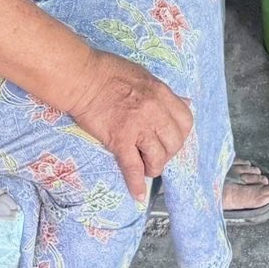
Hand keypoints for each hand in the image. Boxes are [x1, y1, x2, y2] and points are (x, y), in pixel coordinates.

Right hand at [63, 49, 193, 201]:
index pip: (186, 121)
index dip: (181, 134)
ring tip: (146, 167)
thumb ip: (165, 94)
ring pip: (158, 158)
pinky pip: (132, 168)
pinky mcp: (119, 140)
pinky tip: (138, 195)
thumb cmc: (109, 72)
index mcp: (161, 93)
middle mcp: (154, 111)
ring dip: (154, 167)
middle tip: (156, 153)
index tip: (171, 138)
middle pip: (174, 142)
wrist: (82, 77)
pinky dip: (136, 184)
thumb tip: (187, 103)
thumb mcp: (145, 76)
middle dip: (168, 152)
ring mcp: (137, 127)